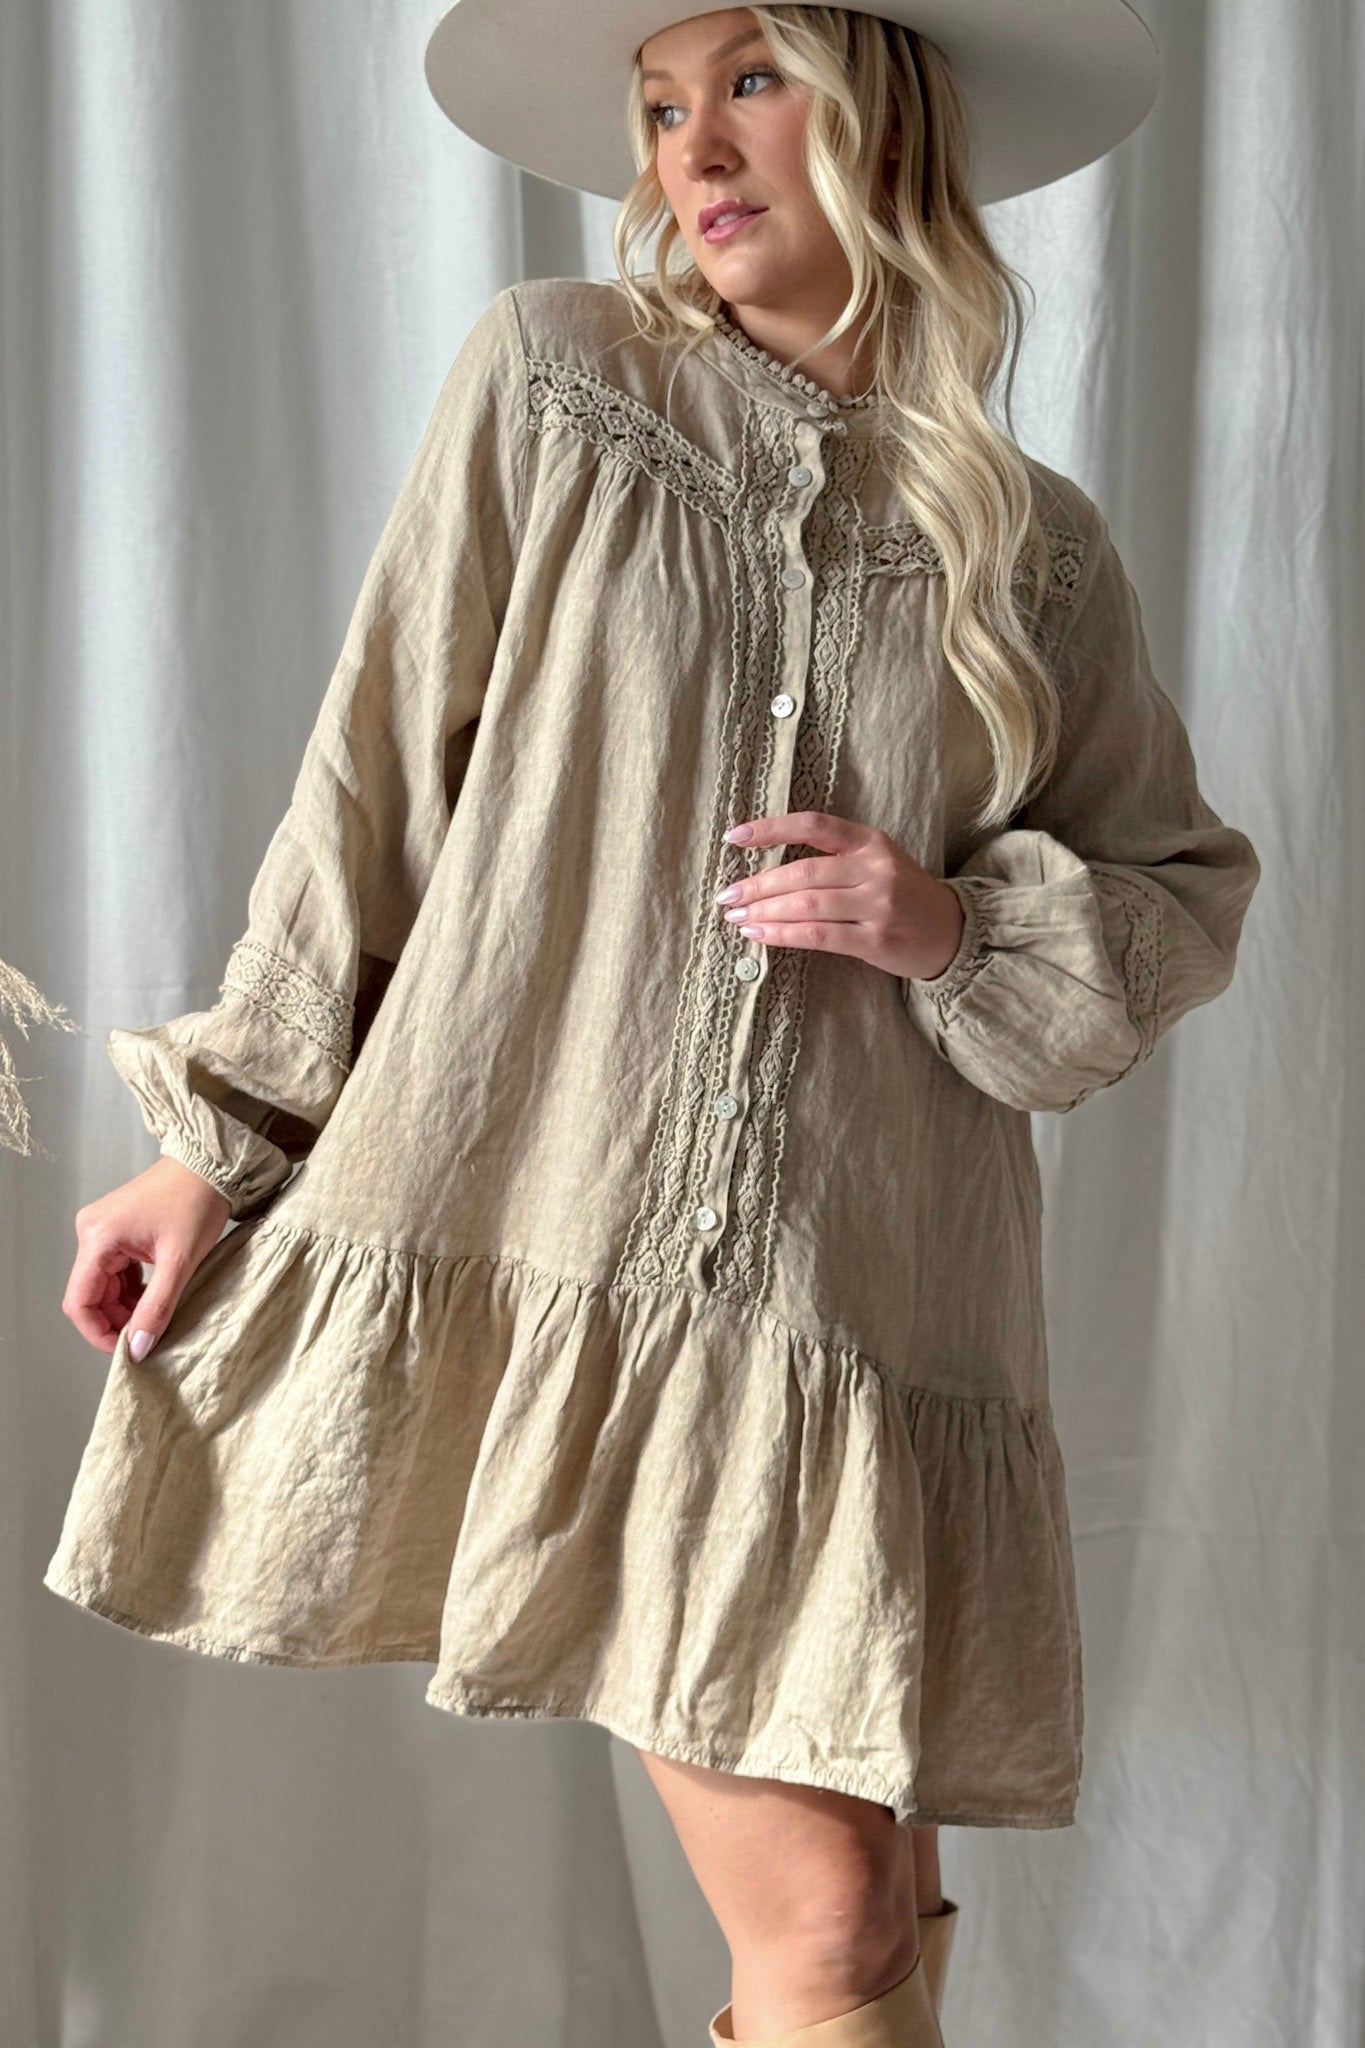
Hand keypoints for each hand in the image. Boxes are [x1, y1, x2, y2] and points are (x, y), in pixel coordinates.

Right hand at [63, 1156, 232, 1357]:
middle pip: (91, 1295)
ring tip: (156, 1318)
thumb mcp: (180, 1262)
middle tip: (147, 1338)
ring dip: (126, 1307)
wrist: (209, 1164)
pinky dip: (133, 1290)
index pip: (80, 1301)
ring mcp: (103, 1231)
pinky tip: (154, 1299)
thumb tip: (139, 1347)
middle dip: (116, 1321)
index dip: (98, 1332)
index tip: (125, 1350)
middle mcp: (92, 1232)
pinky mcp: (117, 1232)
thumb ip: (157, 1308)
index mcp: (98, 1238)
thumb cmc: (196, 1201)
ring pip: (104, 1286)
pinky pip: (116, 1272)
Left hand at [714, 810, 965, 981]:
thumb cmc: (903, 895)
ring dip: (764, 912)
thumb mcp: (877, 862)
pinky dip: (783, 935)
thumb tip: (769, 871)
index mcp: (870, 841)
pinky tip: (759, 935)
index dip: (771, 828)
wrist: (950, 932)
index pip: (813, 825)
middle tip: (727, 895)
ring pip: (807, 904)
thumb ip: (834, 858)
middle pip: (803, 871)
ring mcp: (877, 904)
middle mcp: (874, 868)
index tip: (734, 837)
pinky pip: (818, 935)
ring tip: (736, 917)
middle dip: (758, 885)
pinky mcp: (874, 939)